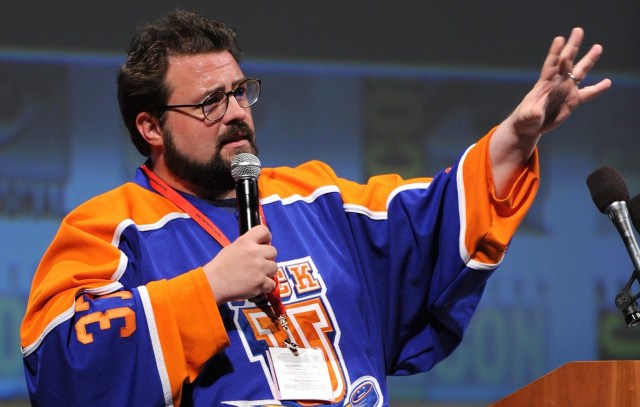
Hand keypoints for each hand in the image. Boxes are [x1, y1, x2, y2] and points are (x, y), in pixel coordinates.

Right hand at [203, 224, 277, 303]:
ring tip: (257, 275)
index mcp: (246, 242)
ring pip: (275, 267)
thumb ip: (247, 246)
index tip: (265, 243)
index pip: (264, 231)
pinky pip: (272, 283)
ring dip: (268, 272)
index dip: (267, 237)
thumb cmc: (220, 267)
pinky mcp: (261, 282)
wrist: (213, 284)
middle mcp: (255, 253)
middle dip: (268, 257)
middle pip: (274, 251)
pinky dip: (266, 286)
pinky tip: (257, 285)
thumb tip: (260, 247)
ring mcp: (259, 268)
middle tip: (259, 264)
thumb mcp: (232, 248)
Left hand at [490, 27, 610, 196]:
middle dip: (572, 46)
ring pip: (579, 72)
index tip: (560, 39)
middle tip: (577, 30)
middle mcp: (557, 83)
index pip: (551, 65)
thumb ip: (531, 113)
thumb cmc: (524, 120)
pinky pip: (588, 93)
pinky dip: (597, 88)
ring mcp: (566, 90)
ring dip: (589, 60)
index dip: (555, 53)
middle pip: (566, 61)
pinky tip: (607, 82)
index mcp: (544, 84)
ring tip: (597, 46)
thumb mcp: (526, 118)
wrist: (529, 126)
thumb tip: (536, 113)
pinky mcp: (572, 101)